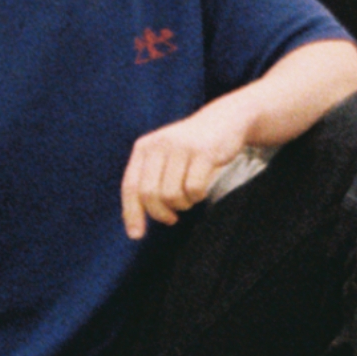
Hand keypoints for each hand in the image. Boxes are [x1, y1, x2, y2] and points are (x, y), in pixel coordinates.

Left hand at [120, 98, 256, 239]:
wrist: (226, 119)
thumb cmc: (192, 148)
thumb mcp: (165, 157)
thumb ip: (150, 180)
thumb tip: (135, 223)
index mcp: (144, 147)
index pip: (130, 187)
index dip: (131, 213)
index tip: (136, 235)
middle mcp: (159, 145)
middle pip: (150, 195)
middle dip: (161, 213)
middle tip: (172, 218)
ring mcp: (181, 147)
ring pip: (172, 195)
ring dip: (183, 204)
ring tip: (189, 198)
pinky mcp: (203, 152)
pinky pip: (194, 189)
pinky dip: (198, 196)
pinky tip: (201, 190)